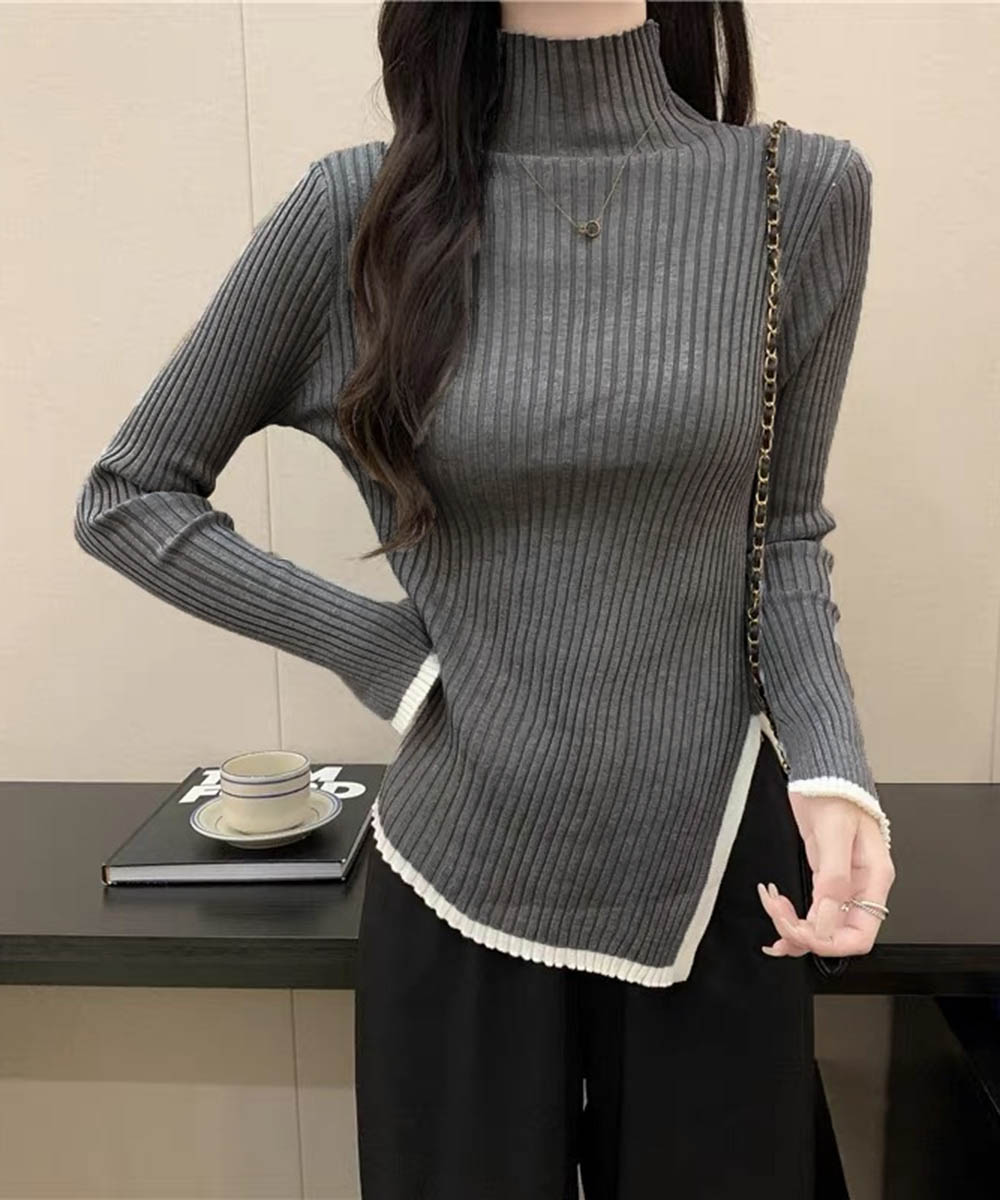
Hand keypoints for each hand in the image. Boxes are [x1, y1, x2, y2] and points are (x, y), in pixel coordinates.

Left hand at [756, 793, 894, 957]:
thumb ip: (833, 878)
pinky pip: (811, 910)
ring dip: (792, 924)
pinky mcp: (822, 877)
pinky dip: (791, 916)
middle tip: (779, 917)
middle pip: (836, 934)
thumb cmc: (836, 793)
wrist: (821, 772)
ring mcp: (841, 884)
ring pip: (819, 925)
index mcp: (874, 879)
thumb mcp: (834, 833)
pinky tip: (776, 910)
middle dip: (804, 933)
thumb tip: (827, 918)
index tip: (801, 933)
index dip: (829, 942)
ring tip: (772, 905)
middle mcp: (860, 887)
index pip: (859, 935)